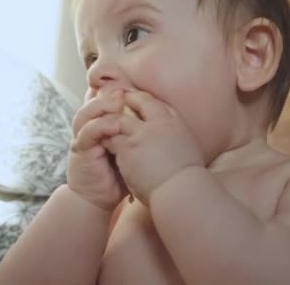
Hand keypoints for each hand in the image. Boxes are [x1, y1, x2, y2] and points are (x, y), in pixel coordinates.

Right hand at [67, 88, 128, 210]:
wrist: (99, 199)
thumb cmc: (118, 174)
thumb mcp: (132, 149)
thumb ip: (139, 133)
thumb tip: (163, 117)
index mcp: (100, 123)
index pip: (104, 99)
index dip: (116, 90)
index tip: (135, 85)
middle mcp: (88, 127)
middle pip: (93, 101)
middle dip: (109, 92)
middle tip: (126, 87)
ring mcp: (82, 138)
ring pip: (87, 113)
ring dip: (103, 105)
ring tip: (119, 100)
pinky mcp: (80, 151)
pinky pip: (87, 133)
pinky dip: (100, 126)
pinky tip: (114, 124)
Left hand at [102, 90, 204, 205]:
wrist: (180, 190)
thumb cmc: (186, 176)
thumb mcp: (187, 146)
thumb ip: (175, 134)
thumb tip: (170, 132)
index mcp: (175, 122)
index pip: (156, 102)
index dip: (142, 99)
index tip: (134, 101)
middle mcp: (159, 122)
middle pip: (139, 101)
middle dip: (126, 100)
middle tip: (115, 103)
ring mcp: (142, 134)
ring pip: (121, 118)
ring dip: (112, 121)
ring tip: (105, 126)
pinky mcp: (129, 147)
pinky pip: (112, 136)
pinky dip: (106, 139)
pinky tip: (102, 144)